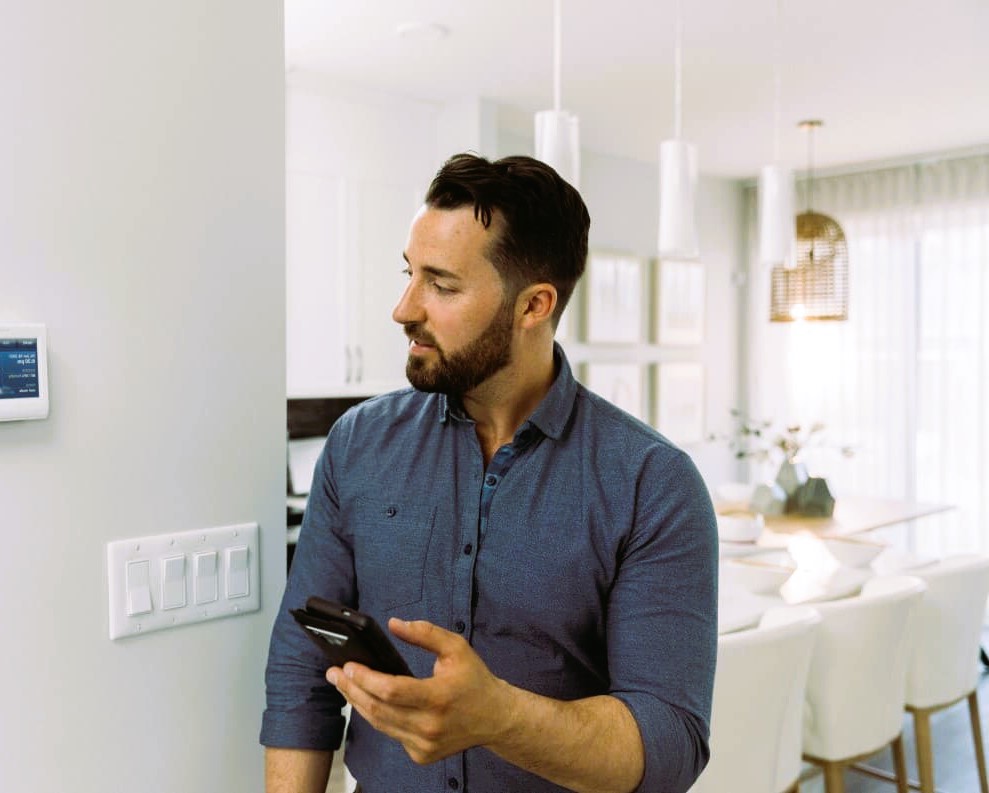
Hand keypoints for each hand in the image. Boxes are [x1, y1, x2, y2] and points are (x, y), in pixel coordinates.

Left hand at [326, 619, 509, 764]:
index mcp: (439, 697)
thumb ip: (424, 633)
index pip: (392, 691)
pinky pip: (391, 734)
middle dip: (351, 689)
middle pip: (378, 709)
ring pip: (379, 724)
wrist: (495, 717)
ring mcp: (425, 744)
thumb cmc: (474, 679)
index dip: (366, 678)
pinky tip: (368, 702)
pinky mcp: (421, 755)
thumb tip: (393, 624)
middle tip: (335, 673)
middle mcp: (430, 726)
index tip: (348, 665)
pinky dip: (377, 717)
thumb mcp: (455, 647)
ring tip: (344, 685)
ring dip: (358, 703)